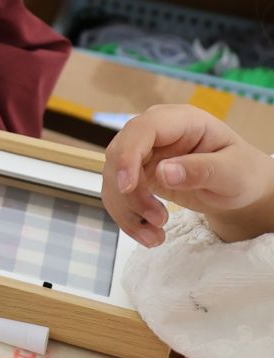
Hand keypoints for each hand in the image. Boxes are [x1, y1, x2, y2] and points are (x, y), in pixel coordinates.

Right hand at [105, 104, 273, 245]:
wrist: (240, 189)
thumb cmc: (243, 173)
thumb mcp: (233, 172)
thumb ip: (202, 170)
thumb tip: (163, 172)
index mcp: (180, 121)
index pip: (142, 130)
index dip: (128, 155)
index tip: (127, 186)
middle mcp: (155, 133)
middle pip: (119, 155)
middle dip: (130, 193)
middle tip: (159, 221)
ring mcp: (143, 153)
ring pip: (114, 179)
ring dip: (128, 210)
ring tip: (156, 237)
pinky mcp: (137, 174)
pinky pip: (119, 194)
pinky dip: (128, 217)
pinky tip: (149, 233)